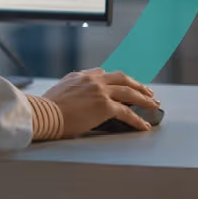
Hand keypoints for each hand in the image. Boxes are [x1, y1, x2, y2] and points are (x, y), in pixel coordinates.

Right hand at [42, 68, 158, 136]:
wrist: (45, 113)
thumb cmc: (47, 108)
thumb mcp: (59, 91)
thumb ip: (72, 89)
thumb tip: (78, 98)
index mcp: (79, 76)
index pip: (102, 73)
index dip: (116, 79)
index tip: (123, 83)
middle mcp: (92, 80)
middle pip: (121, 78)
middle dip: (137, 85)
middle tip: (147, 91)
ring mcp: (99, 92)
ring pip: (129, 92)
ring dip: (144, 99)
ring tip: (153, 105)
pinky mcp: (104, 106)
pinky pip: (127, 112)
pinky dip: (137, 120)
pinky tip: (144, 125)